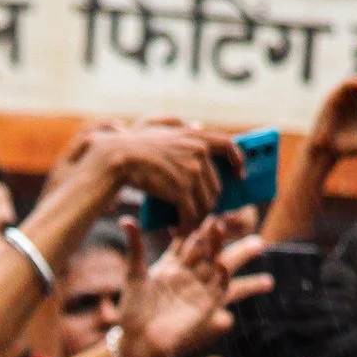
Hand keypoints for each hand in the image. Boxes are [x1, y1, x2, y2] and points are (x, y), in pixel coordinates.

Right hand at [78, 121, 237, 226]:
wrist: (118, 159)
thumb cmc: (133, 143)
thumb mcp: (159, 126)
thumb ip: (181, 126)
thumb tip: (198, 125)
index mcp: (196, 136)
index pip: (229, 146)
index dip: (237, 162)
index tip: (239, 175)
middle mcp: (199, 153)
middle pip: (215, 186)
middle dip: (207, 204)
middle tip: (197, 214)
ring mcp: (192, 171)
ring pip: (206, 203)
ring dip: (197, 218)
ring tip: (185, 224)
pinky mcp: (182, 190)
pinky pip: (192, 214)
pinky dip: (186, 226)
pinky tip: (178, 231)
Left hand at [116, 211, 269, 356]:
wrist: (138, 341)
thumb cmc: (132, 310)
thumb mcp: (133, 274)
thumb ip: (136, 246)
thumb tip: (126, 219)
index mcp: (171, 264)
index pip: (189, 239)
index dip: (197, 225)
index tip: (206, 208)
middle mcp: (189, 274)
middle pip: (209, 249)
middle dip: (219, 235)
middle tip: (228, 218)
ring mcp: (199, 289)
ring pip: (219, 264)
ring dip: (227, 251)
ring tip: (237, 235)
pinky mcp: (205, 307)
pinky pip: (218, 289)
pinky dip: (221, 277)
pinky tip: (220, 264)